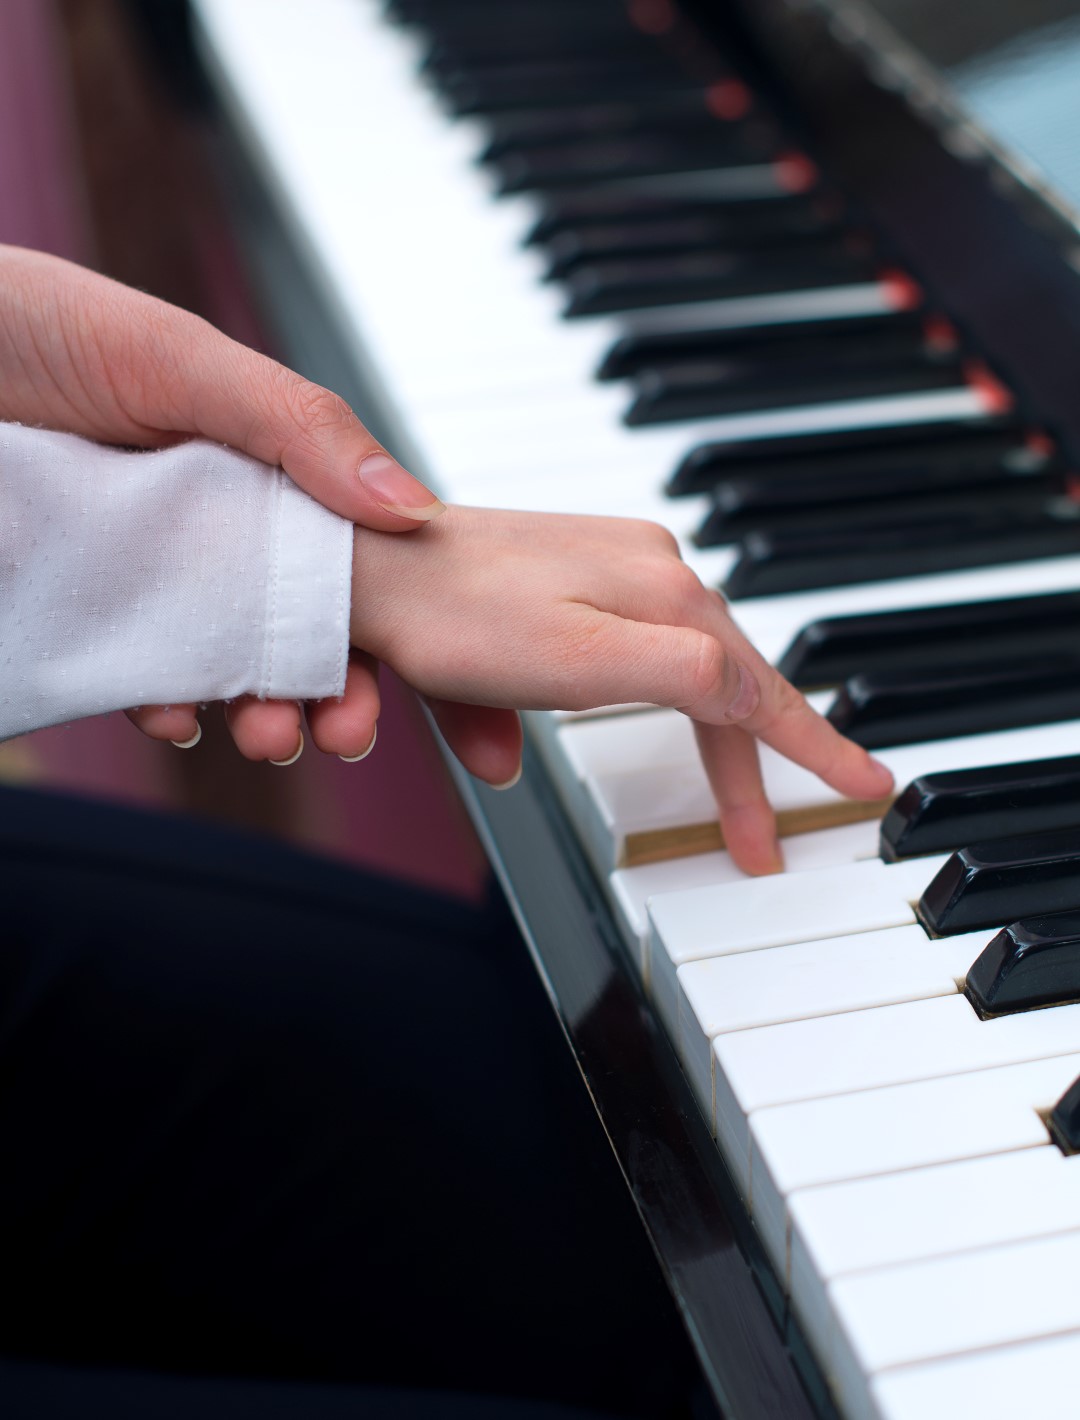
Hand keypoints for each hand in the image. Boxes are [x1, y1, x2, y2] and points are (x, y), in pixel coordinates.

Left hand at [0, 244, 455, 762]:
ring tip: (267, 735)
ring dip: (267, 713)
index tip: (474, 710)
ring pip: (240, 669)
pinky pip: (144, 681)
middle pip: (316, 636)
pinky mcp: (96, 613)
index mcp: (275, 476)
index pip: (375, 568)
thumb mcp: (182, 360)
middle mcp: (229, 534)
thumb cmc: (42, 326)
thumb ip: (297, 425)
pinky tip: (175, 717)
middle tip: (348, 731)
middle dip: (345, 697)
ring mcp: (165, 579)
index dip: (430, 640)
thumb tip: (410, 502)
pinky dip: (167, 708)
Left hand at [350, 506, 894, 874]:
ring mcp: (610, 570)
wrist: (366, 567)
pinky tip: (634, 730)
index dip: (813, 745)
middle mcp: (650, 569)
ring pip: (676, 673)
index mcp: (665, 591)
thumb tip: (757, 692)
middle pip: (723, 686)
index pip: (758, 686)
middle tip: (758, 841)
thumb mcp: (580, 655)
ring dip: (694, 740)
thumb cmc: (456, 616)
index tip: (867, 786)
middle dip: (744, 769)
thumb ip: (684, 673)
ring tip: (722, 800)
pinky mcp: (570, 579)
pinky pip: (626, 656)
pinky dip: (634, 703)